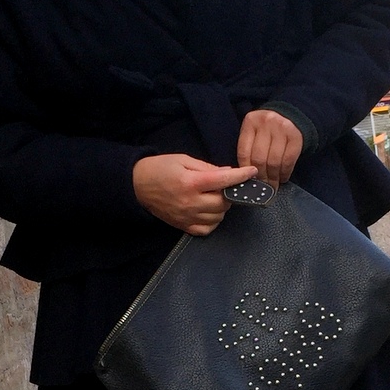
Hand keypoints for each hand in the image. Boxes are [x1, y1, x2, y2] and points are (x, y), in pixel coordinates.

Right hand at [132, 155, 258, 235]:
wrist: (137, 185)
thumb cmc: (160, 169)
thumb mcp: (183, 160)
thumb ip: (207, 167)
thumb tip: (229, 174)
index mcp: (190, 182)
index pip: (223, 181)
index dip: (241, 176)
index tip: (251, 172)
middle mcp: (190, 202)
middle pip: (224, 202)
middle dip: (229, 193)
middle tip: (223, 186)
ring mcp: (187, 217)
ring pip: (218, 216)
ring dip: (222, 207)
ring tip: (214, 197)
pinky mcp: (183, 226)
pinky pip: (207, 229)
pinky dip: (213, 220)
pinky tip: (209, 210)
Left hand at [237, 110, 303, 186]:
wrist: (289, 116)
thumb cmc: (267, 130)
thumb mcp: (254, 133)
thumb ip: (249, 149)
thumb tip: (245, 177)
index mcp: (250, 122)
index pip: (244, 152)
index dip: (246, 171)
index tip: (248, 183)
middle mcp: (266, 122)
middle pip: (259, 158)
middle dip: (260, 177)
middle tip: (262, 188)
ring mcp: (282, 128)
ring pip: (274, 161)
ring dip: (273, 177)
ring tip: (273, 185)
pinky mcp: (296, 136)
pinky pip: (289, 159)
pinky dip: (285, 172)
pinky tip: (283, 178)